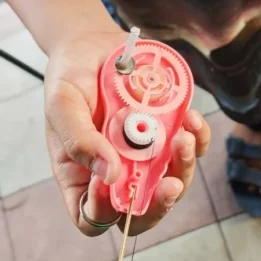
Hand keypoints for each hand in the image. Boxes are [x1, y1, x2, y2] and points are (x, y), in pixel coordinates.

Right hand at [44, 31, 210, 236]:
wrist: (93, 44)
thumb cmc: (69, 77)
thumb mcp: (63, 104)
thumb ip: (79, 140)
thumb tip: (109, 174)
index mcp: (80, 175)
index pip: (91, 215)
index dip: (103, 211)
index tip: (109, 179)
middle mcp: (113, 172)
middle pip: (138, 211)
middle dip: (158, 203)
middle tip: (169, 184)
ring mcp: (143, 156)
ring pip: (170, 183)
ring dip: (182, 166)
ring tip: (182, 136)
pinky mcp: (167, 135)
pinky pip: (191, 150)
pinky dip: (197, 139)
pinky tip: (190, 118)